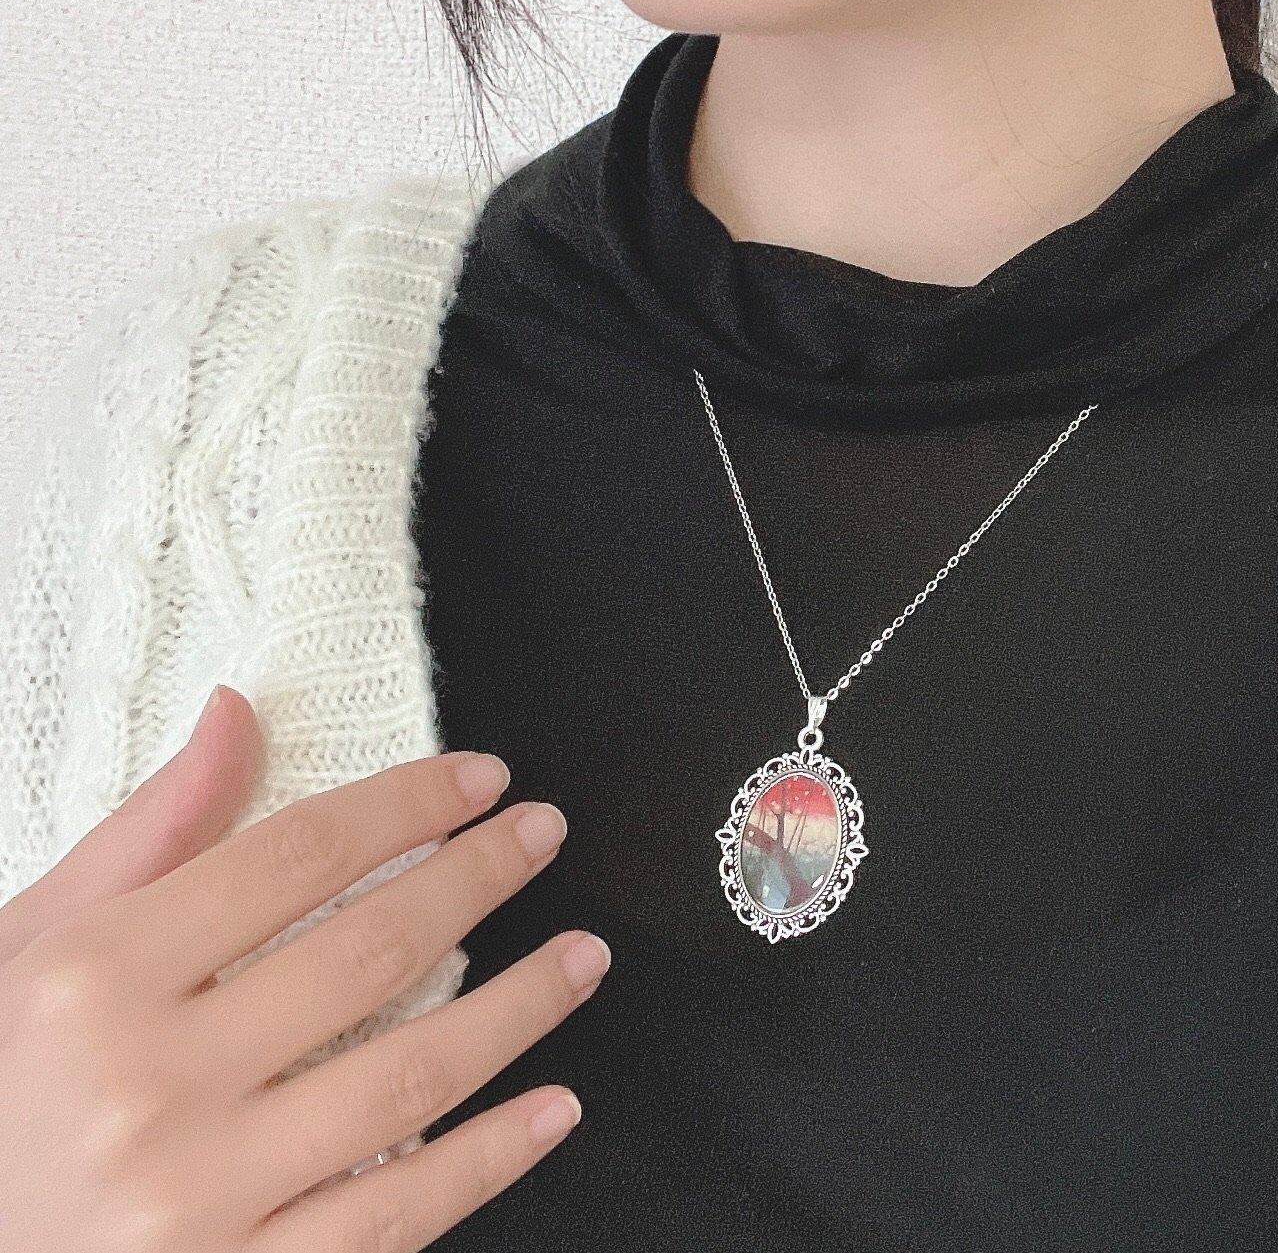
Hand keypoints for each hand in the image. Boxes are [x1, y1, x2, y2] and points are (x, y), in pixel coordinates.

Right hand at [0, 683, 609, 1250]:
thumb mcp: (29, 951)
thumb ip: (149, 833)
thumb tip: (239, 714)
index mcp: (97, 980)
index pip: (298, 854)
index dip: (408, 803)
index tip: (480, 780)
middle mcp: (148, 1085)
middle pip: (369, 950)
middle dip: (479, 877)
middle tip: (543, 835)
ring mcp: (196, 1200)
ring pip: (407, 1078)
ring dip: (519, 1007)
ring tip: (583, 956)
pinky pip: (391, 1218)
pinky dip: (486, 1161)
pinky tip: (553, 1107)